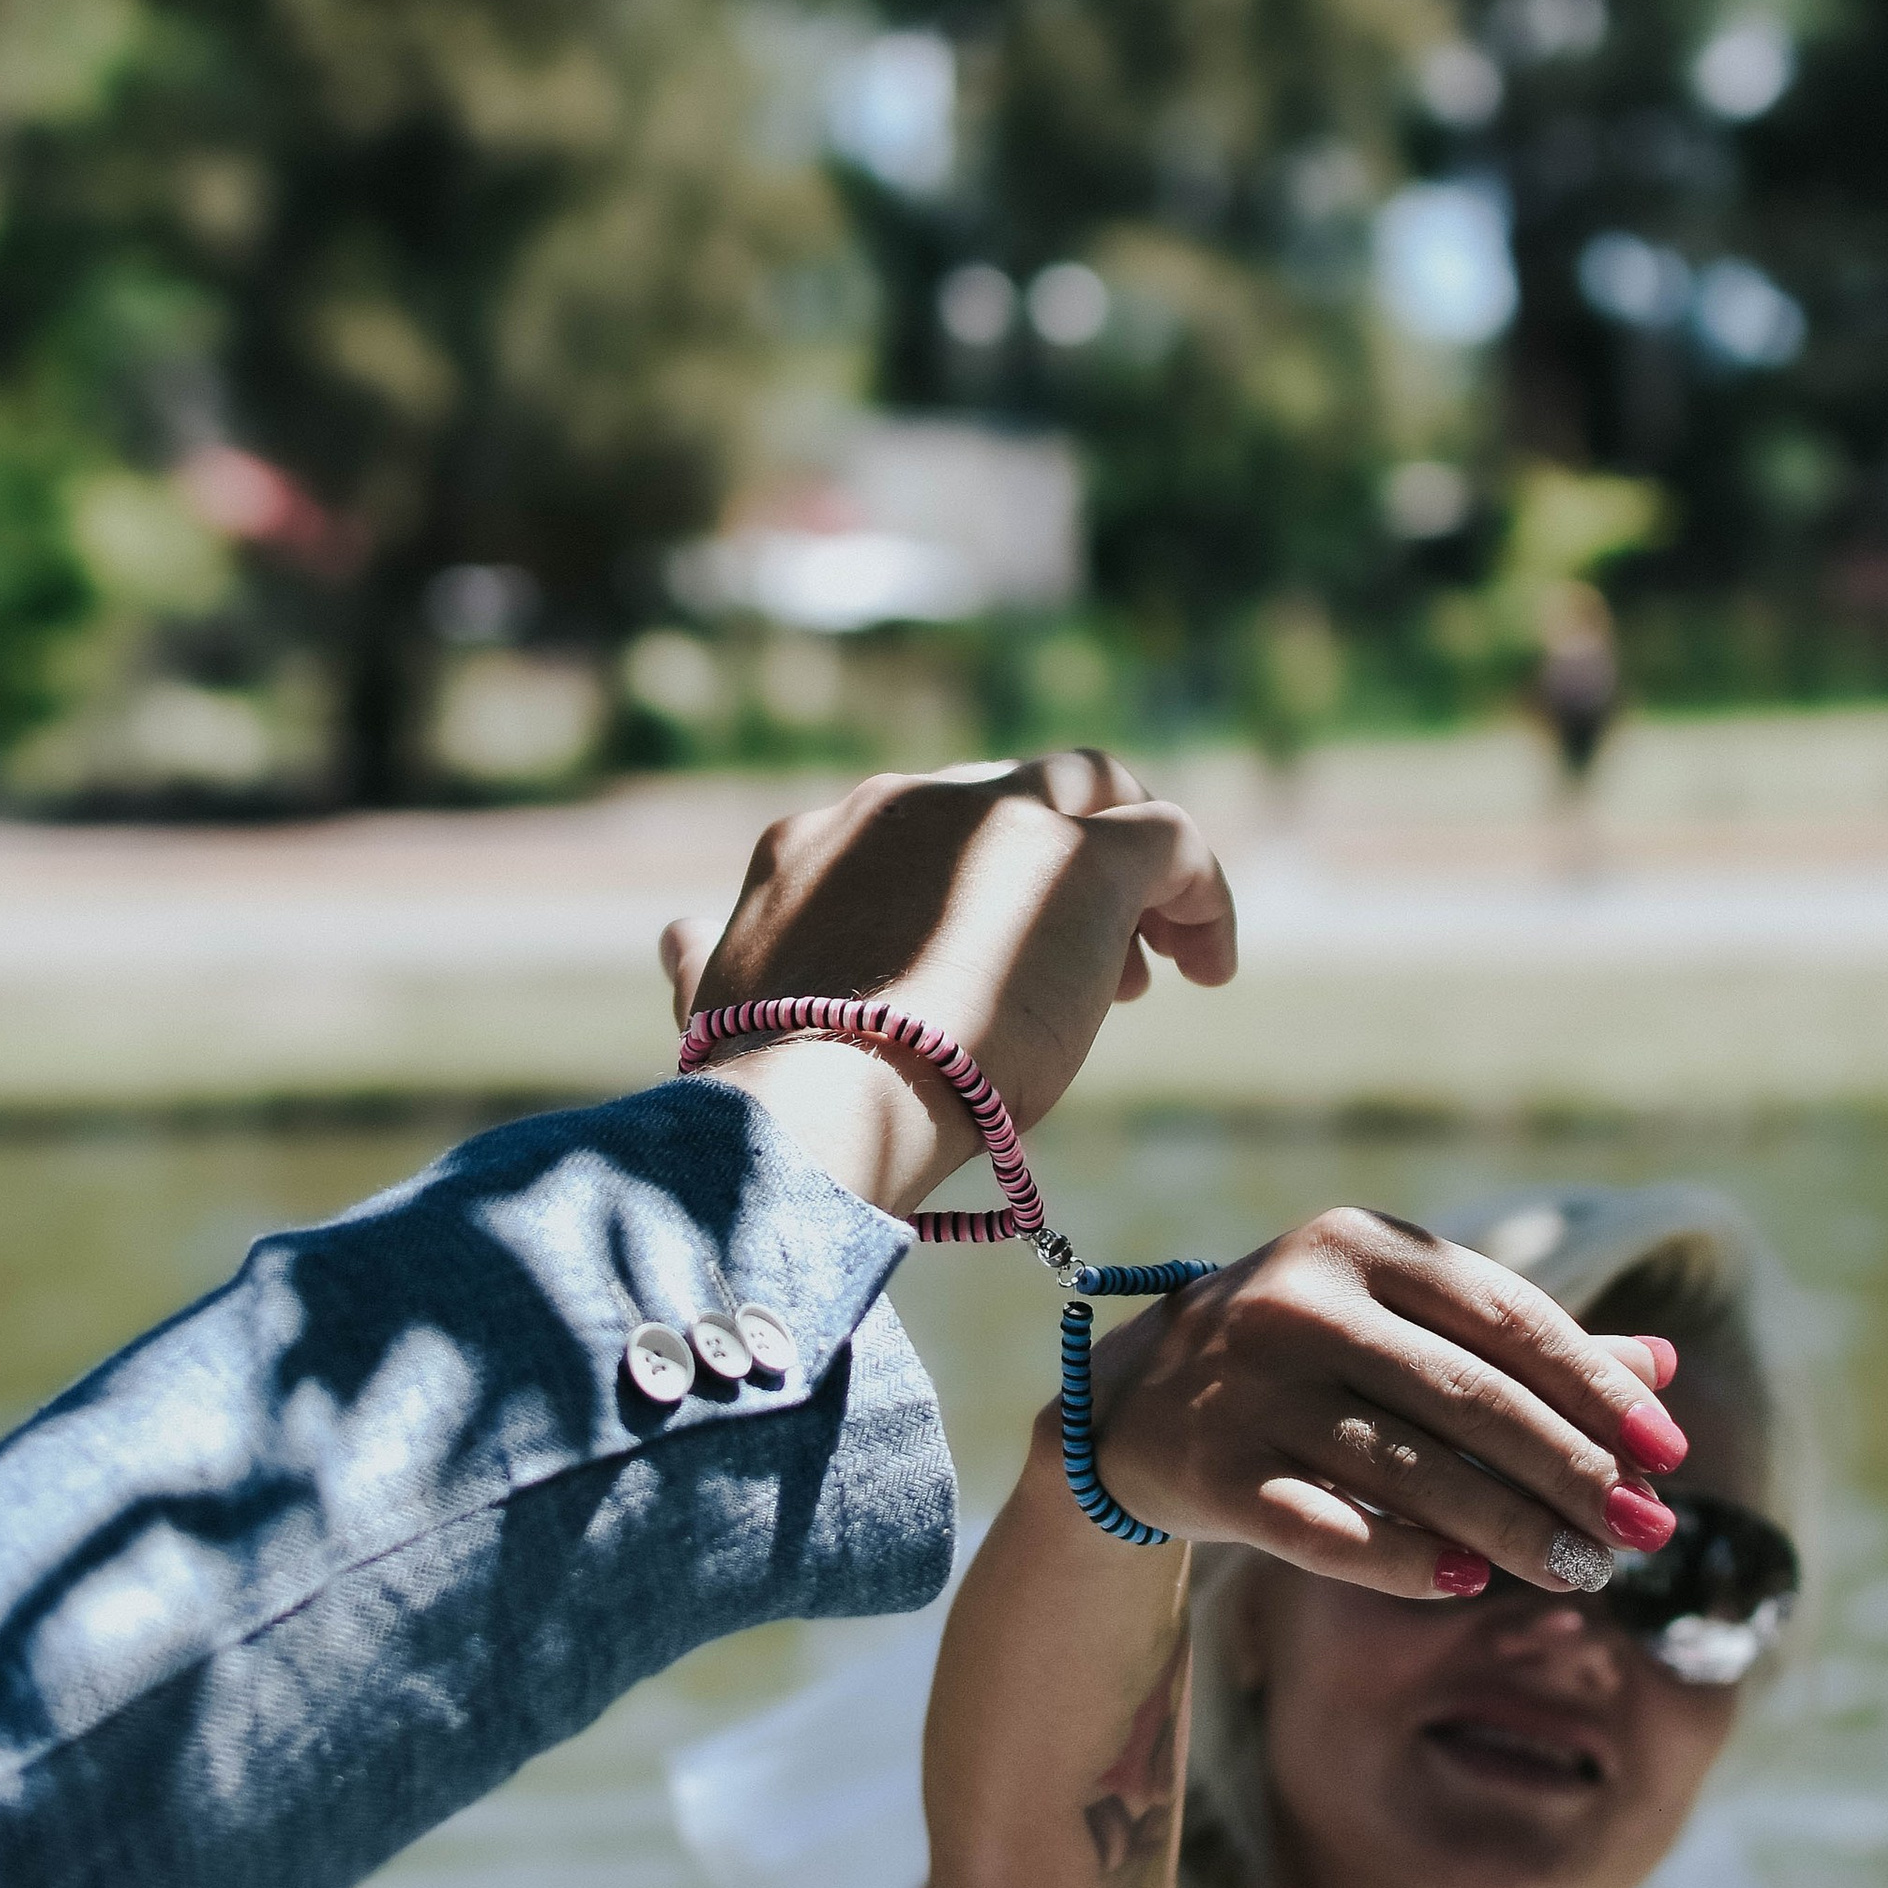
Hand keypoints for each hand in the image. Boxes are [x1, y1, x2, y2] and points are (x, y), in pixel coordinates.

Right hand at [659, 753, 1236, 1216]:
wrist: (819, 1098)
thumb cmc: (761, 1085)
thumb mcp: (716, 1013)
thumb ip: (702, 965)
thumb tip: (676, 934)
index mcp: (817, 839)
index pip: (917, 831)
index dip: (967, 895)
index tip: (989, 976)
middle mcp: (905, 805)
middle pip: (1012, 797)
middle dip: (1050, 873)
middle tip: (1089, 976)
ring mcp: (996, 820)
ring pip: (1095, 789)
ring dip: (1126, 871)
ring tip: (1157, 967)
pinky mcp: (1083, 858)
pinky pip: (1169, 838)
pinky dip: (1198, 891)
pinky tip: (1211, 966)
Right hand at [1084, 1206, 1685, 1595]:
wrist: (1130, 1403)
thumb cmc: (1303, 1358)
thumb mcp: (1398, 1322)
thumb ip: (1520, 1342)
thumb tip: (1660, 1370)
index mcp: (1358, 1243)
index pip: (1509, 1317)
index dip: (1598, 1389)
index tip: (1669, 1454)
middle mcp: (1301, 1302)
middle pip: (1472, 1399)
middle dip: (1573, 1474)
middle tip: (1644, 1534)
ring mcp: (1249, 1385)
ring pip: (1413, 1471)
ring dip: (1513, 1531)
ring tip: (1585, 1572)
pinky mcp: (1211, 1468)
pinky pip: (1326, 1529)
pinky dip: (1402, 1559)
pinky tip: (1467, 1582)